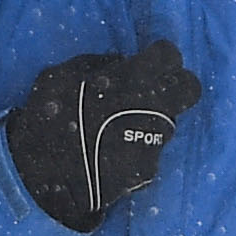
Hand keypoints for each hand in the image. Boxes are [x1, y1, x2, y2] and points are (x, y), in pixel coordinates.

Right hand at [7, 41, 204, 231]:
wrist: (44, 179)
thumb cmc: (47, 119)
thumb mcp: (61, 76)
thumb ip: (97, 65)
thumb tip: (120, 63)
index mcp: (133, 79)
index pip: (170, 56)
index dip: (161, 56)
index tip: (149, 60)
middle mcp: (154, 109)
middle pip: (190, 88)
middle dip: (178, 85)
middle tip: (155, 89)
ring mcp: (155, 142)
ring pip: (171, 122)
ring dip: (153, 120)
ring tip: (123, 127)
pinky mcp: (149, 170)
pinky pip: (150, 151)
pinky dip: (138, 149)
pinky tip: (114, 153)